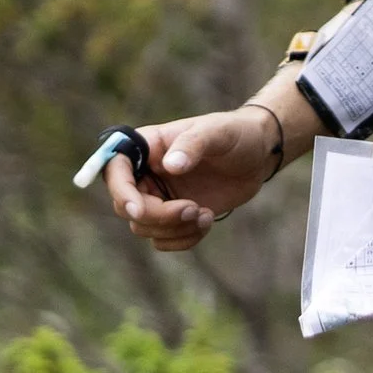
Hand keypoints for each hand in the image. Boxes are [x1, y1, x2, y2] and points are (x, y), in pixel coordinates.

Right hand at [105, 109, 278, 249]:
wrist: (257, 155)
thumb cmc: (235, 134)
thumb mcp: (217, 132)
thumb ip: (193, 144)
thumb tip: (170, 165)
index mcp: (147, 147)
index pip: (114, 169)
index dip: (120, 192)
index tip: (139, 209)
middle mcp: (145, 173)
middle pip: (127, 206)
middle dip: (158, 216)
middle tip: (193, 208)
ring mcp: (158, 197)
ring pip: (143, 227)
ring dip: (174, 229)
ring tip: (204, 213)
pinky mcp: (173, 217)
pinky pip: (163, 240)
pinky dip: (184, 239)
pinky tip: (207, 220)